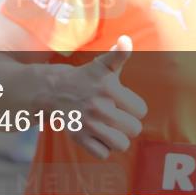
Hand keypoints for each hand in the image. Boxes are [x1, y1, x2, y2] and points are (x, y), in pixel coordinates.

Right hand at [54, 35, 146, 159]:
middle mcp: (99, 106)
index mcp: (108, 87)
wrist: (54, 90)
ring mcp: (88, 123)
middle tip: (115, 115)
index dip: (134, 107)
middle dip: (128, 123)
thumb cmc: (86, 78)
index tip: (122, 101)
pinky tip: (97, 135)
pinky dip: (102, 148)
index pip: (141, 110)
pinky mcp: (78, 137)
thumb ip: (119, 55)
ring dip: (117, 138)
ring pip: (121, 144)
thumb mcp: (103, 65)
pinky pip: (103, 154)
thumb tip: (126, 40)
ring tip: (109, 127)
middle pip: (134, 129)